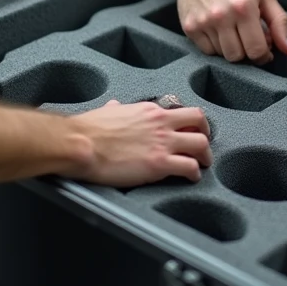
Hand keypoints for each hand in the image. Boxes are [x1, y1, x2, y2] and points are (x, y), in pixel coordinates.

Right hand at [69, 99, 212, 186]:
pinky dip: (195, 174)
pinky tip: (192, 178)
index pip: (179, 111)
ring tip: (202, 164)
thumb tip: (114, 106)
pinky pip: (189, 167)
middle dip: (205, 134)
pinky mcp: (159, 163)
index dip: (187, 123)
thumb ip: (116, 109)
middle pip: (199, 121)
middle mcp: (161, 123)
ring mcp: (162, 142)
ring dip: (205, 156)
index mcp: (149, 111)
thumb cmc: (88, 130)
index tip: (187, 131)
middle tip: (203, 146)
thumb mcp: (106, 111)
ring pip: (201, 144)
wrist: (81, 144)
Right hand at [175, 0, 286, 64]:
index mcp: (244, 8)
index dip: (264, 55)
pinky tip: (219, 30)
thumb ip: (280, 23)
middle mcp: (222, 16)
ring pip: (222, 55)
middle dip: (247, 51)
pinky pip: (206, 51)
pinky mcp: (189, 26)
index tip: (264, 50)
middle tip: (248, 38)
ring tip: (233, 30)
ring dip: (231, 48)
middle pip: (238, 56)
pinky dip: (215, 46)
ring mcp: (203, 22)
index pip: (256, 50)